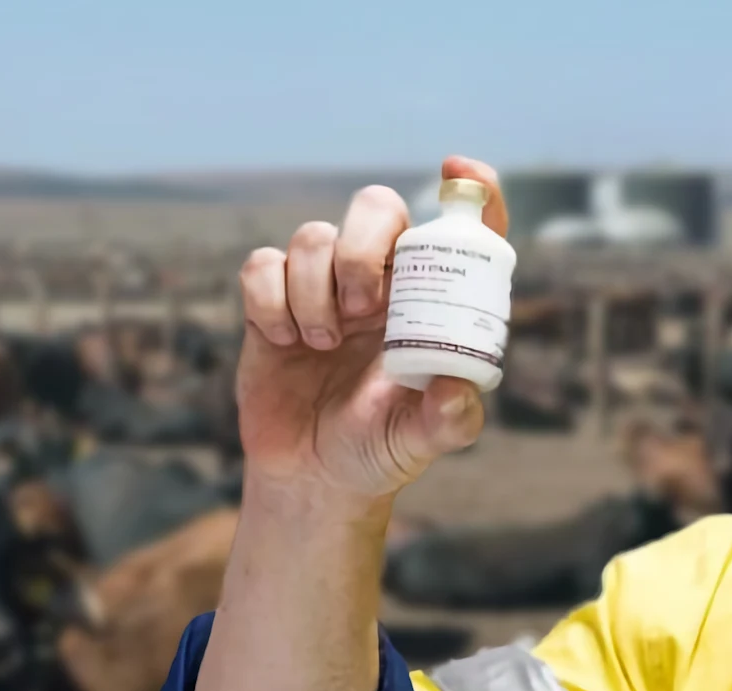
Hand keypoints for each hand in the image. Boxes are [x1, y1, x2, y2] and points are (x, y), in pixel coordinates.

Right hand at [235, 156, 509, 502]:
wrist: (311, 477)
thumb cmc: (378, 451)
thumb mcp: (420, 441)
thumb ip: (448, 419)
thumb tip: (453, 388)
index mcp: (427, 301)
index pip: (458, 229)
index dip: (468, 190)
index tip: (456, 171)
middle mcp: (379, 283)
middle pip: (376, 206)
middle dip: (363, 245)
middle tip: (360, 308)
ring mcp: (323, 287)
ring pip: (313, 236)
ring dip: (313, 291)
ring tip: (321, 347)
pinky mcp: (272, 303)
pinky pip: (263, 266)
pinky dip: (271, 302)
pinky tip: (284, 344)